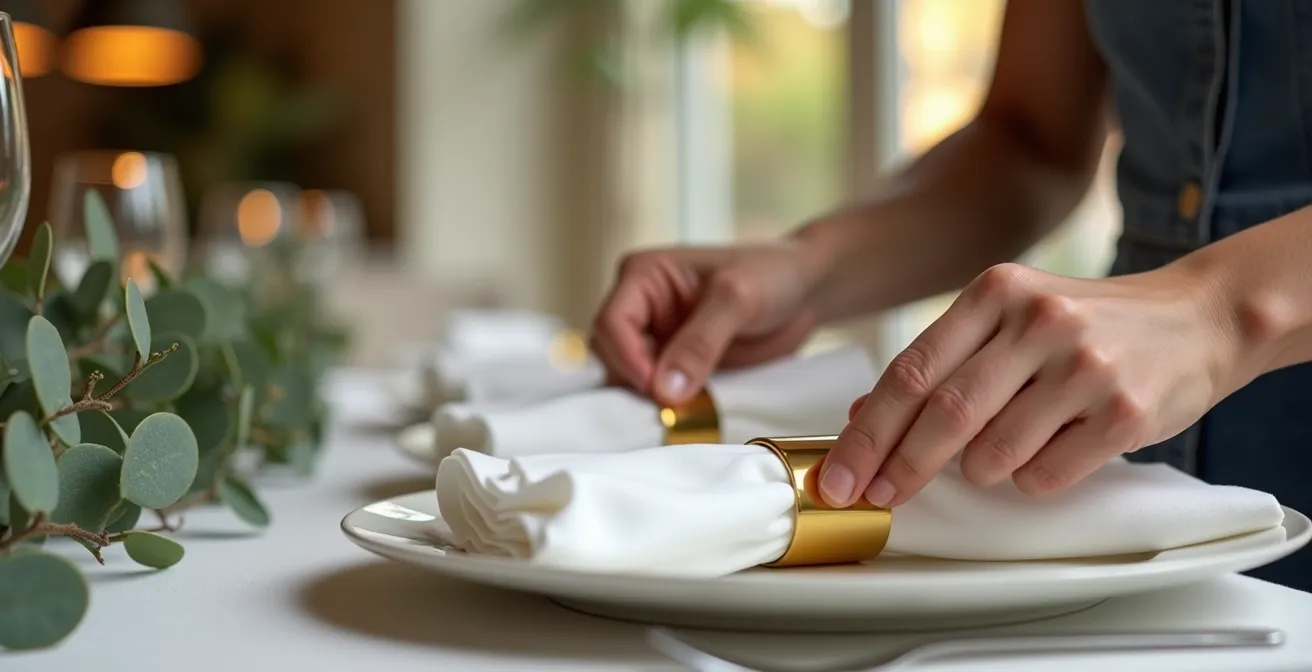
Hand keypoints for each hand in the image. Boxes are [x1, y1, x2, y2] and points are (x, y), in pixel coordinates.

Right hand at [590, 242, 819, 404]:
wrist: (806, 290)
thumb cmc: (772, 273)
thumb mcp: (738, 299)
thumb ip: (700, 342)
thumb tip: (665, 389)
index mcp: (643, 275)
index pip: (612, 323)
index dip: (629, 359)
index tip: (657, 389)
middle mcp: (641, 306)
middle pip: (612, 353)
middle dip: (636, 381)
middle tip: (669, 407)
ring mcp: (657, 337)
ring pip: (630, 377)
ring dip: (650, 397)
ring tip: (681, 412)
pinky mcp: (676, 363)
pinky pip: (658, 390)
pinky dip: (668, 405)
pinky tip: (690, 412)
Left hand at [822, 262, 1238, 507]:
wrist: (1199, 317)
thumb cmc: (1086, 326)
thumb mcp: (1008, 319)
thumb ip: (941, 361)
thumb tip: (863, 416)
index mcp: (996, 292)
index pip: (911, 371)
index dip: (868, 432)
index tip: (839, 475)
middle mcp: (1038, 321)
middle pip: (944, 413)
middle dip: (900, 467)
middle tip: (877, 497)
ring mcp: (1085, 364)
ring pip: (992, 453)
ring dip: (978, 472)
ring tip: (996, 455)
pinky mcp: (1125, 410)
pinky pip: (1045, 475)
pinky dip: (1030, 480)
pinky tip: (1049, 453)